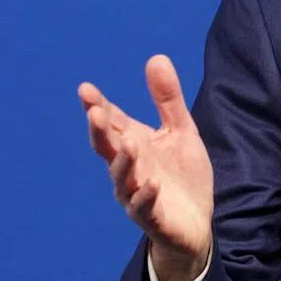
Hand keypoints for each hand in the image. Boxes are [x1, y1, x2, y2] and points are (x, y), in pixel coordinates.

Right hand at [79, 55, 213, 280]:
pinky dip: (145, 194)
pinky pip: (144, 206)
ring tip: (130, 141)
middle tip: (94, 111)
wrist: (195, 223)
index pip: (112, 123)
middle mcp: (129, 168)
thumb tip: (156, 58)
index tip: (86, 89)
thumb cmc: (182, 176)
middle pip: (109, 148)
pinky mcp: (152, 217)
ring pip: (122, 177)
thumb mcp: (181, 132)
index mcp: (134, 145)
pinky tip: (153, 183)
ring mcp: (136, 193)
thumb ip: (168, 100)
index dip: (99, 107)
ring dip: (125, 160)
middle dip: (100, 131)